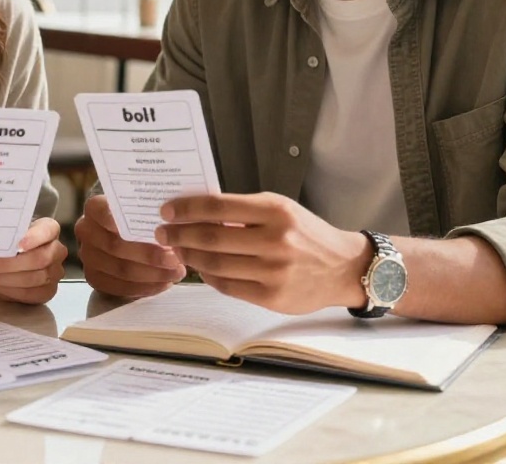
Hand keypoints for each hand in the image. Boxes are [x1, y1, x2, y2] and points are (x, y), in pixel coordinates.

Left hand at [0, 217, 67, 303]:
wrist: (14, 259)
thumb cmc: (11, 241)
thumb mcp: (9, 232)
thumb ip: (4, 234)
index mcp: (50, 229)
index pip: (48, 231)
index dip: (34, 238)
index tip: (17, 245)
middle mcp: (57, 250)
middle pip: (39, 259)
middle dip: (8, 265)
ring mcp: (55, 272)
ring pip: (33, 279)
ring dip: (3, 279)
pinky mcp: (48, 291)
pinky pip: (29, 294)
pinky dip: (8, 290)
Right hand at [75, 194, 185, 298]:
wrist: (121, 229)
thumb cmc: (136, 214)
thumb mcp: (140, 203)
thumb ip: (149, 208)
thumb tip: (173, 216)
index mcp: (94, 208)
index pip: (106, 213)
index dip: (126, 223)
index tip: (152, 231)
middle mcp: (86, 231)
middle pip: (116, 246)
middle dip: (149, 255)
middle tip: (175, 259)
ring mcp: (88, 256)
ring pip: (120, 269)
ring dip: (152, 274)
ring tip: (176, 273)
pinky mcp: (94, 277)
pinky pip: (119, 288)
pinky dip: (144, 287)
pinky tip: (164, 283)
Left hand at [155, 192, 369, 313]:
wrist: (343, 267)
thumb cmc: (305, 233)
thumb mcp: (279, 209)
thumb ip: (243, 211)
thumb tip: (197, 212)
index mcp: (275, 211)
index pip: (218, 207)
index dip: (187, 209)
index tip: (167, 210)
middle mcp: (275, 240)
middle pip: (212, 238)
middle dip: (179, 235)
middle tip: (162, 232)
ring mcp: (274, 272)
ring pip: (216, 264)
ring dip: (189, 256)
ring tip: (177, 249)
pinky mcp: (272, 298)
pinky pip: (227, 286)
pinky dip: (208, 276)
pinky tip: (200, 267)